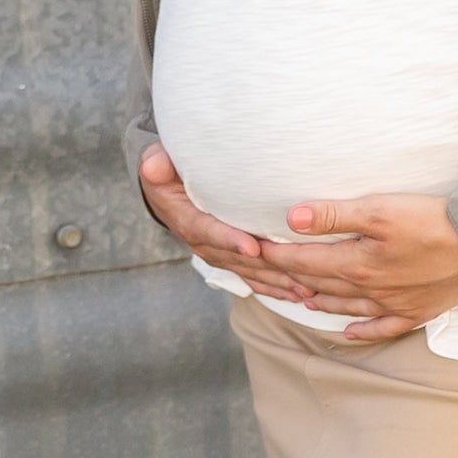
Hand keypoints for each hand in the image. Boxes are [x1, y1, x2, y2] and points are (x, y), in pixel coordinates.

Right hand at [137, 146, 309, 303]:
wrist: (168, 191)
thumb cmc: (168, 172)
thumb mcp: (158, 163)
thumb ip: (157, 164)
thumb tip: (153, 166)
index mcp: (186, 220)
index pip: (208, 232)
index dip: (229, 240)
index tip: (253, 246)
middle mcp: (203, 243)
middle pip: (236, 259)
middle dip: (265, 268)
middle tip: (295, 274)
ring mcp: (218, 254)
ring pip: (248, 272)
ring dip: (276, 282)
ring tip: (305, 289)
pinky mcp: (230, 259)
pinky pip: (252, 277)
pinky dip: (274, 287)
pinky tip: (298, 294)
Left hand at [256, 193, 457, 341]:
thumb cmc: (432, 221)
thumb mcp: (380, 209)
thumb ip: (334, 216)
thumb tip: (291, 218)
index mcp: (356, 265)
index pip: (304, 262)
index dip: (277, 256)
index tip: (255, 250)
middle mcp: (369, 290)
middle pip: (322, 286)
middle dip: (294, 279)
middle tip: (273, 275)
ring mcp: (393, 305)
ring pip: (347, 307)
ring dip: (323, 302)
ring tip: (305, 299)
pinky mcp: (416, 311)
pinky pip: (382, 328)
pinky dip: (362, 331)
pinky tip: (351, 332)